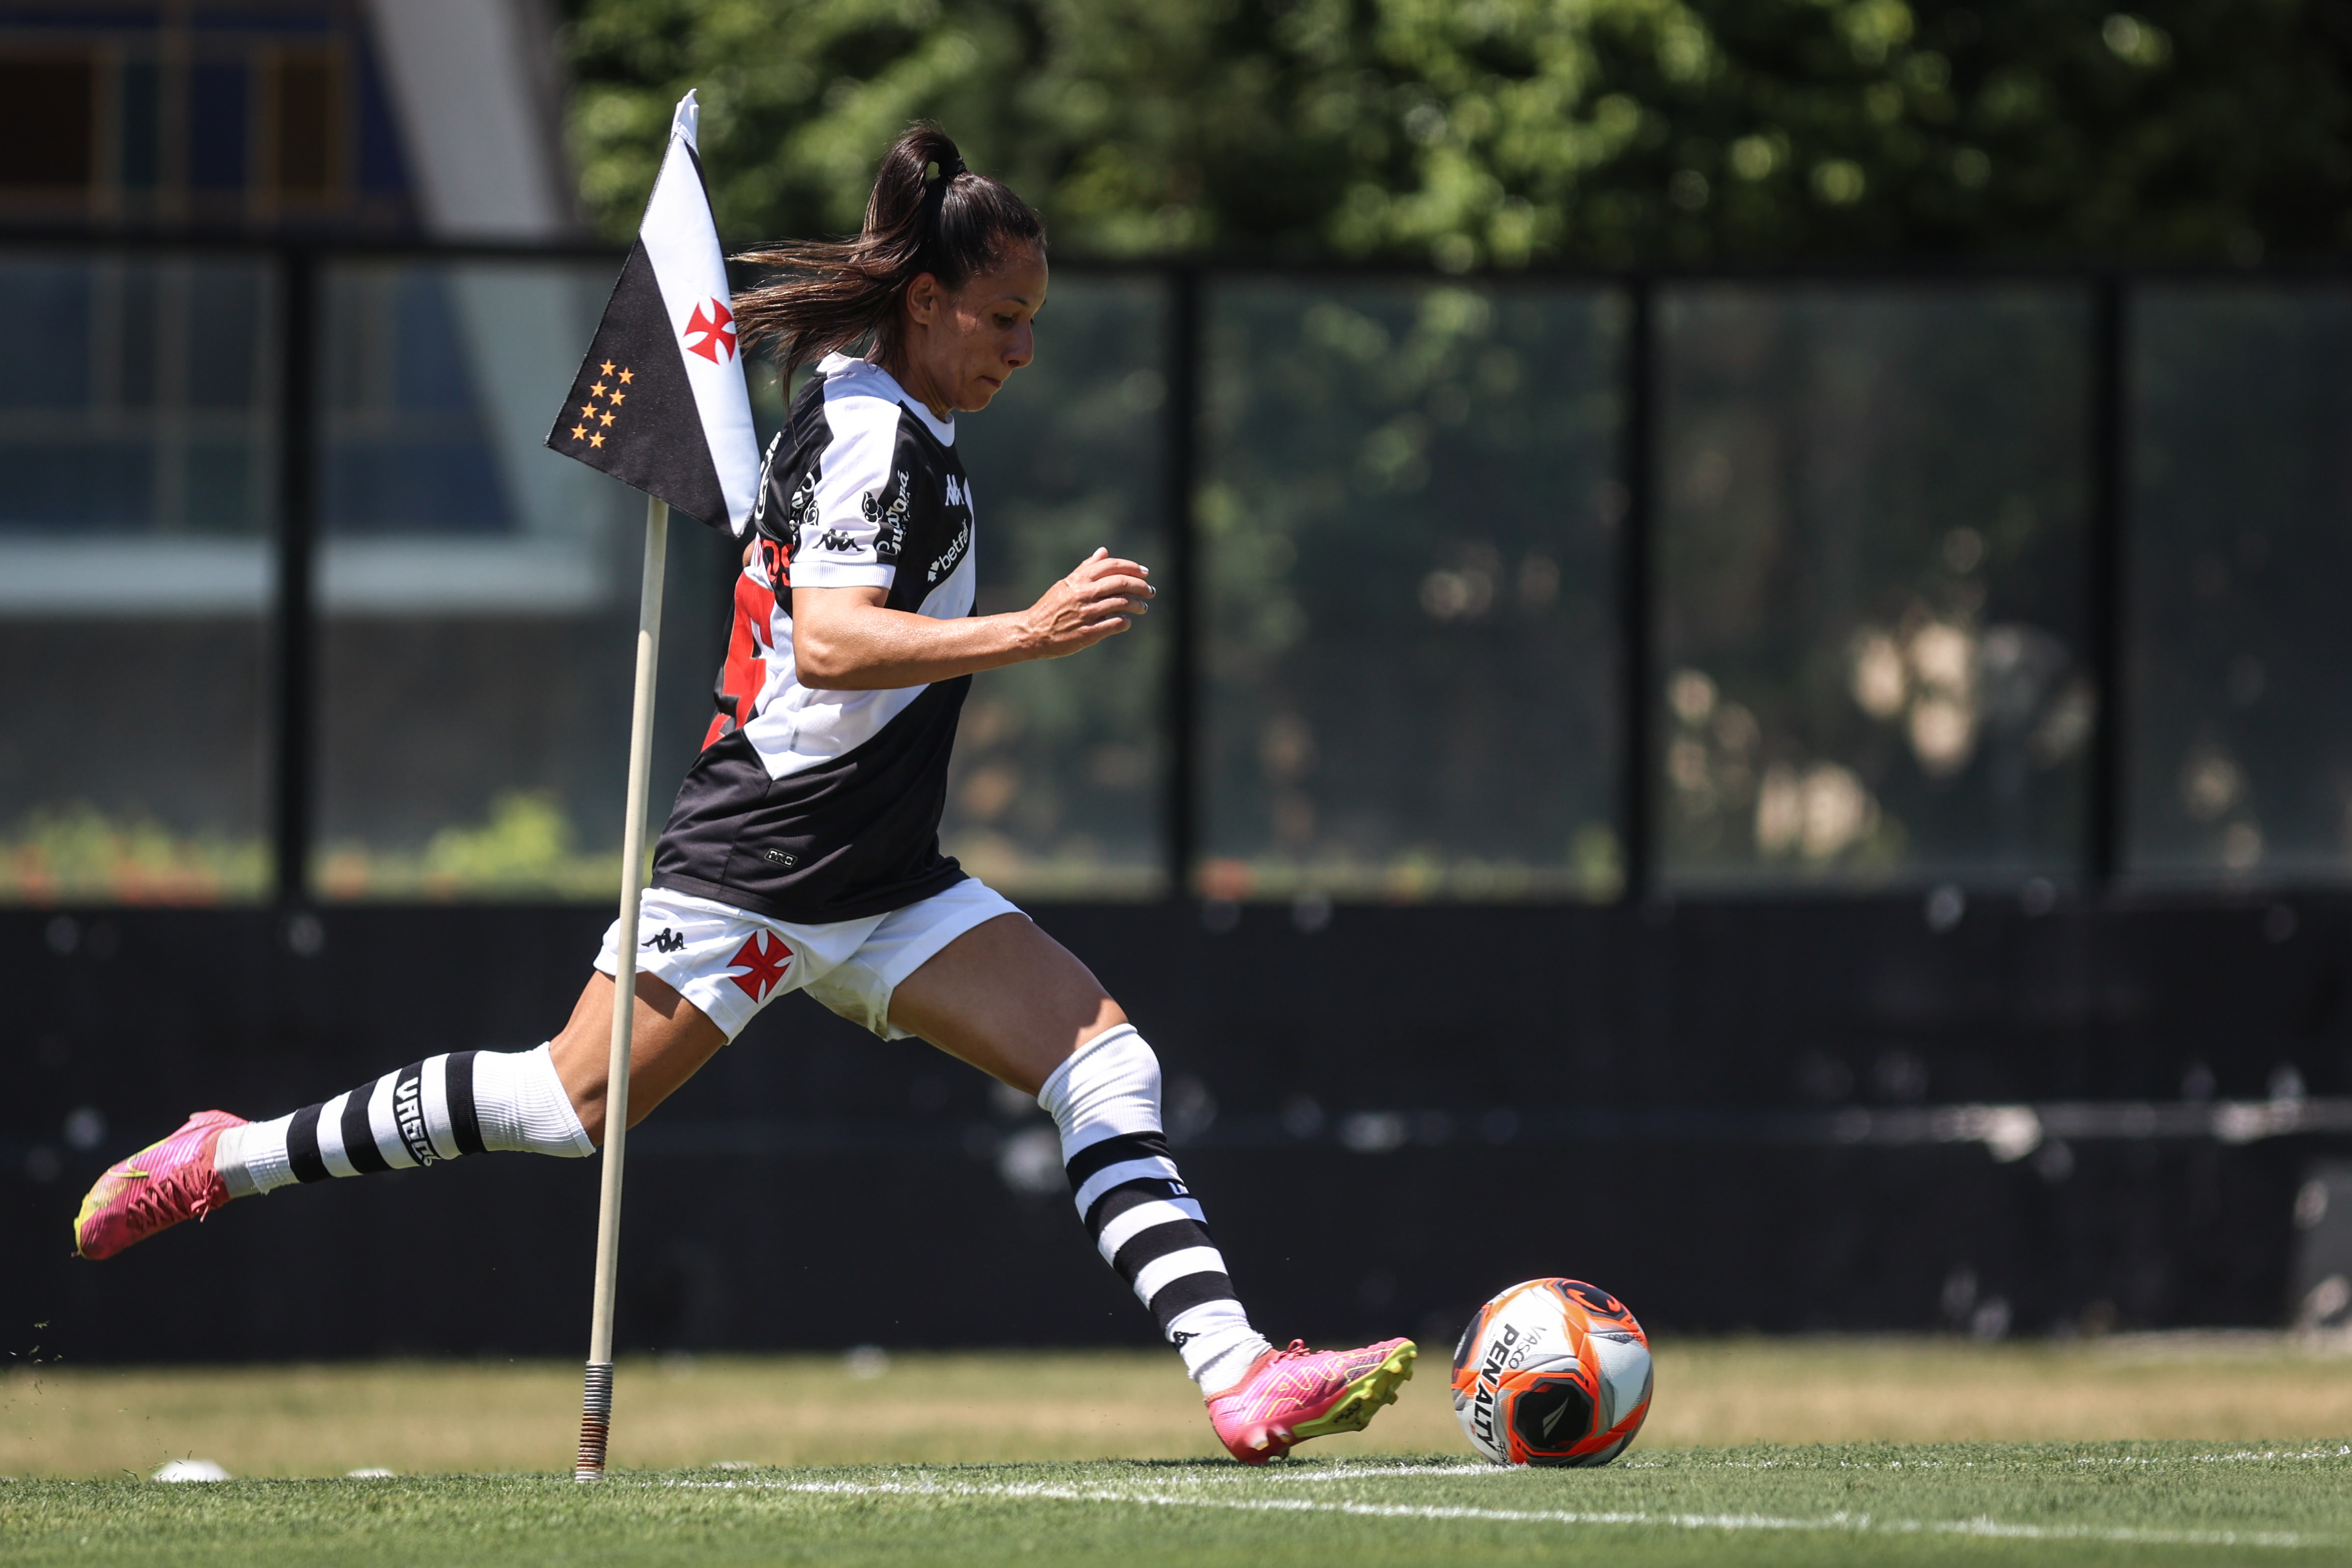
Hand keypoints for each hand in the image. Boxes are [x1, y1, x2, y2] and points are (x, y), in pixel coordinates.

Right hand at [1023, 548, 1153, 657]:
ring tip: (1142, 607)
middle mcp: (1083, 593)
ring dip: (1138, 605)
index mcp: (1078, 579)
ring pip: (1122, 603)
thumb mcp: (1066, 584)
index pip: (1111, 565)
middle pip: (1121, 582)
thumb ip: (1086, 569)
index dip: (1132, 568)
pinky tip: (1127, 621)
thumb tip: (1103, 551)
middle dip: (1141, 586)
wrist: (1032, 632)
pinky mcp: (1088, 633)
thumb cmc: (1051, 608)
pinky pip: (1115, 623)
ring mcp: (1086, 613)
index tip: (1145, 573)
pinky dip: (1126, 621)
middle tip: (1150, 591)